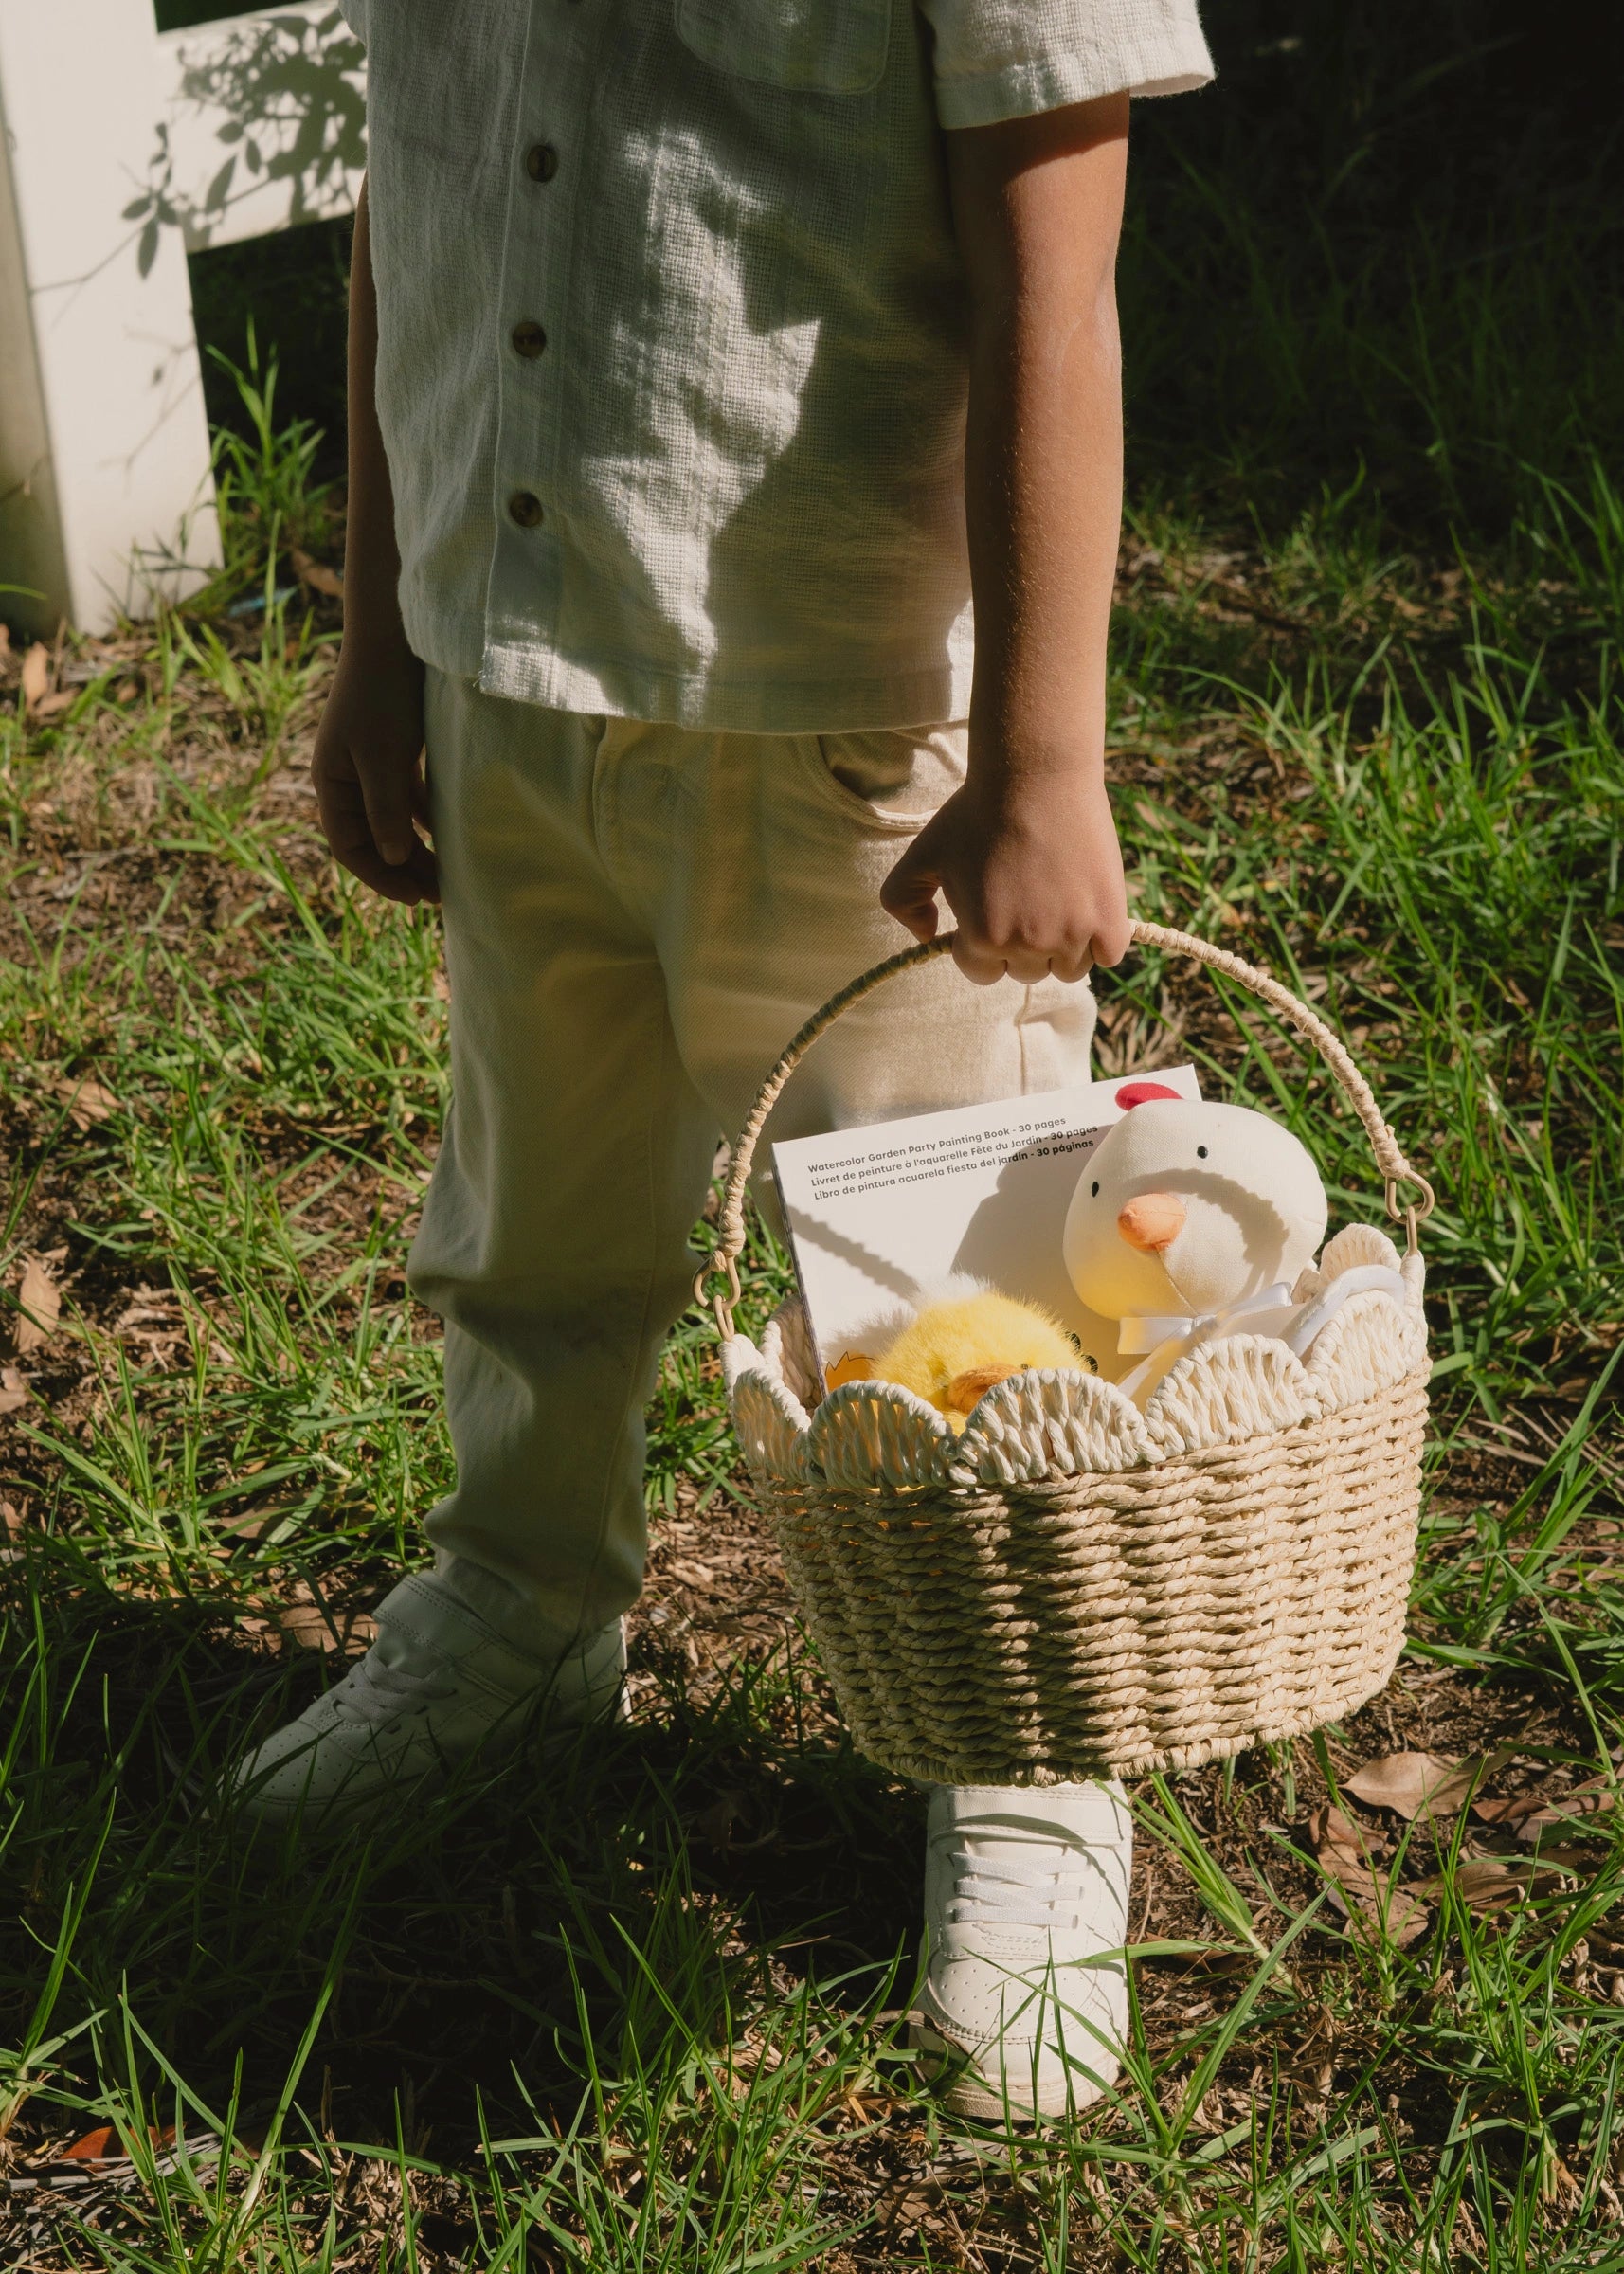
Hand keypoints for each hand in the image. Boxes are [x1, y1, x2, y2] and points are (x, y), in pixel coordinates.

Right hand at [310, 638, 437, 904]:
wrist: (394, 635)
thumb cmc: (383, 694)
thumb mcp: (383, 756)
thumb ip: (386, 809)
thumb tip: (394, 860)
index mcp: (331, 782)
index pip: (349, 846)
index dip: (380, 876)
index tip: (415, 898)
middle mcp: (346, 777)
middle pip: (372, 839)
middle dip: (402, 869)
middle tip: (440, 896)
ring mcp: (369, 764)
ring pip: (392, 821)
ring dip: (417, 848)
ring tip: (448, 874)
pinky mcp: (394, 750)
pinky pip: (408, 798)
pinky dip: (426, 818)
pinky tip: (449, 834)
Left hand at [880, 766, 1129, 983]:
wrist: (1036, 776)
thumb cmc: (976, 813)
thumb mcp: (922, 855)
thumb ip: (904, 902)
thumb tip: (927, 937)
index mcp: (981, 938)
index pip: (983, 972)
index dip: (984, 945)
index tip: (993, 914)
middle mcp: (1027, 945)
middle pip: (1027, 972)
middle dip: (1022, 946)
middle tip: (1027, 901)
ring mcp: (1072, 935)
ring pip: (1069, 968)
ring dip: (1063, 947)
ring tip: (1058, 905)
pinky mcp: (1109, 920)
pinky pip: (1107, 954)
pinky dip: (1101, 941)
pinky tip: (1089, 911)